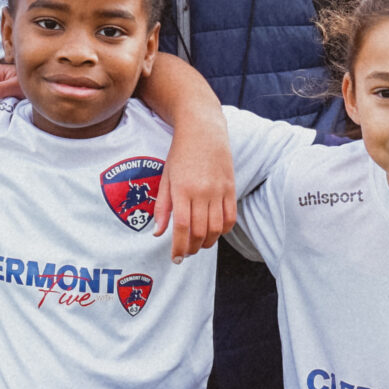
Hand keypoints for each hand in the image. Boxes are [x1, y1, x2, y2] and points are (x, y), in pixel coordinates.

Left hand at [161, 113, 235, 260]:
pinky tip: (214, 232)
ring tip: (199, 245)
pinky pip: (230, 217)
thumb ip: (162, 207)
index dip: (179, 247)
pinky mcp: (231, 188)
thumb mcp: (165, 178)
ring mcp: (219, 190)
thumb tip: (158, 233)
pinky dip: (222, 230)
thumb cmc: (180, 154)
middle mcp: (202, 192)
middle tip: (185, 254)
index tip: (175, 258)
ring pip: (217, 228)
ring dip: (208, 242)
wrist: (203, 130)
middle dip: (192, 248)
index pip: (183, 227)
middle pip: (201, 231)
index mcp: (183, 189)